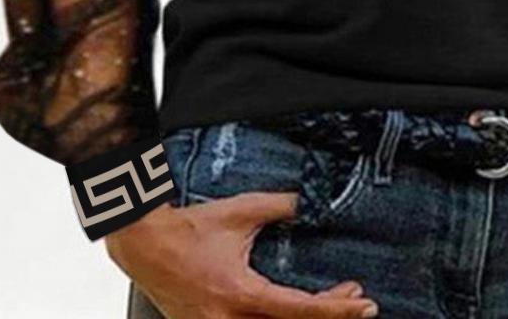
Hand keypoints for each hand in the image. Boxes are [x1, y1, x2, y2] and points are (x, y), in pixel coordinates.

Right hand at [105, 191, 379, 317]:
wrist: (144, 244)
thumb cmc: (189, 229)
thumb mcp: (239, 211)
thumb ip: (277, 206)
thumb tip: (307, 201)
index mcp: (240, 294)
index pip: (298, 310)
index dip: (335, 309)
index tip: (362, 303)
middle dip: (328, 316)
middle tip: (354, 302)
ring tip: (331, 304)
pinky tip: (291, 313)